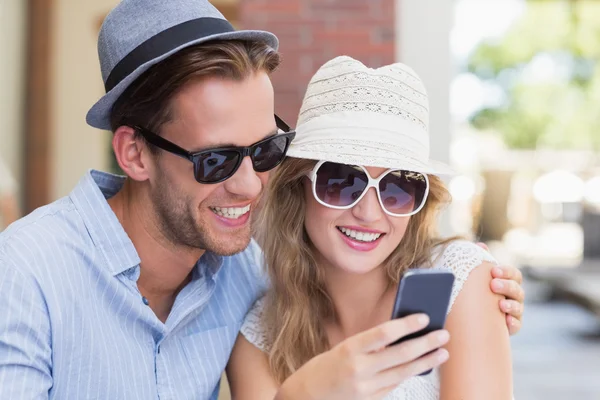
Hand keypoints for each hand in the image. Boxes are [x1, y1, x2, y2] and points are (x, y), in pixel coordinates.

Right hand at [276, 315, 449, 399]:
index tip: (424, 317)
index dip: (406, 324)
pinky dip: (410, 374)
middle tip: (443, 334)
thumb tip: (402, 334)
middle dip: (426, 343)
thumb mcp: (344, 348)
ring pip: (404, 372)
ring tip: (442, 352)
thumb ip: (370, 344)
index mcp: (349, 349)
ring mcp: (366, 388)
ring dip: (426, 362)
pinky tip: (422, 366)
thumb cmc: (325, 366)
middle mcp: (359, 369)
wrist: (307, 397)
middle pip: (400, 354)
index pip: (383, 333)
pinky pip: (395, 385)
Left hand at [476, 242, 524, 335]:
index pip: (514, 274)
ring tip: (500, 304)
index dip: (507, 271)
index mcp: (508, 282)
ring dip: (511, 305)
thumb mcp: (478, 277)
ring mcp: (515, 312)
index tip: (494, 270)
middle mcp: (515, 296)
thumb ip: (481, 261)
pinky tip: (506, 321)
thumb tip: (480, 245)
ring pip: (518, 307)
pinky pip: (516, 325)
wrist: (473, 317)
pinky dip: (513, 323)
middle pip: (517, 289)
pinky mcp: (511, 326)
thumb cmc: (478, 291)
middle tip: (493, 285)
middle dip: (507, 286)